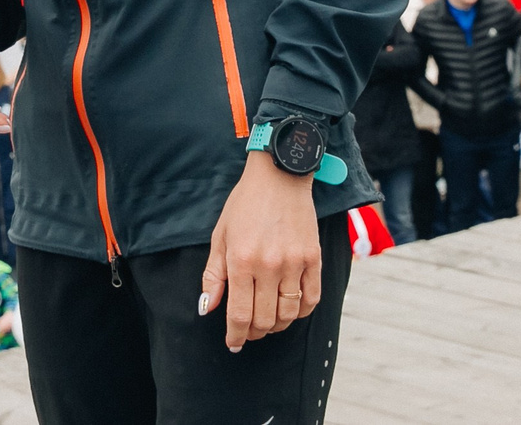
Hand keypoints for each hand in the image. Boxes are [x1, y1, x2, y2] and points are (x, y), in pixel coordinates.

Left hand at [199, 153, 320, 351]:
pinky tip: (289, 309)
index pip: (239, 314)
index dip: (235, 335)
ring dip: (276, 326)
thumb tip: (207, 309)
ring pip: (288, 314)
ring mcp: (294, 263)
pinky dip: (300, 313)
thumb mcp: (220, 236)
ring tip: (267, 321)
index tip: (233, 343)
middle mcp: (269, 265)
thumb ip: (213, 276)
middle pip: (264, 320)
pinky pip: (311, 300)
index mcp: (241, 260)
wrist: (280, 177)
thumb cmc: (245, 205)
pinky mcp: (314, 259)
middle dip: (254, 333)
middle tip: (248, 331)